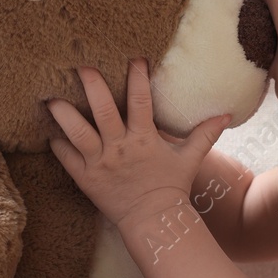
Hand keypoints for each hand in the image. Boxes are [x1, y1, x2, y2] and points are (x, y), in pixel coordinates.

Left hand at [46, 58, 231, 227]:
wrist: (154, 220)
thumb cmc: (171, 187)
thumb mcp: (189, 158)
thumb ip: (205, 134)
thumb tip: (227, 115)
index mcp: (144, 138)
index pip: (140, 100)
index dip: (137, 77)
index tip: (133, 56)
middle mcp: (120, 148)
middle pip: (103, 112)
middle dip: (92, 86)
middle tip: (80, 65)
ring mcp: (100, 163)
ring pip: (77, 133)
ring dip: (63, 114)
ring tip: (51, 96)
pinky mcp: (86, 178)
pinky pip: (66, 158)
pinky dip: (58, 144)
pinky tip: (50, 131)